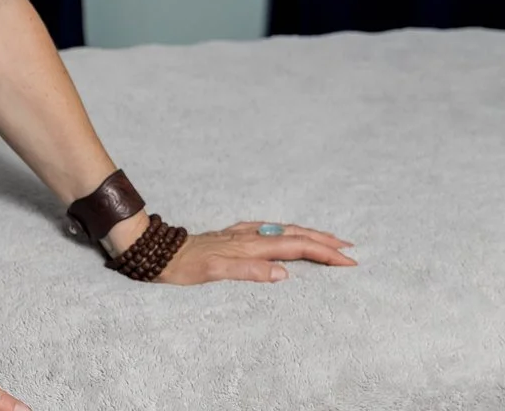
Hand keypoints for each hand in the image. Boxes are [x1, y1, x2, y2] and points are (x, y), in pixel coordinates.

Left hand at [153, 219, 355, 284]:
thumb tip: (283, 274)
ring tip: (327, 240)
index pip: (297, 247)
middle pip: (295, 234)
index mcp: (250, 246)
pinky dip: (286, 232)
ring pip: (283, 230)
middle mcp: (249, 236)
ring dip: (308, 235)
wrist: (155, 249)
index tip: (348, 261)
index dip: (324, 253)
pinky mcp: (231, 236)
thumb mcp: (213, 272)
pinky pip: (268, 231)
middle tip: (349, 248)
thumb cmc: (182, 265)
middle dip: (323, 241)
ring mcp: (240, 234)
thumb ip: (248, 272)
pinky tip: (283, 234)